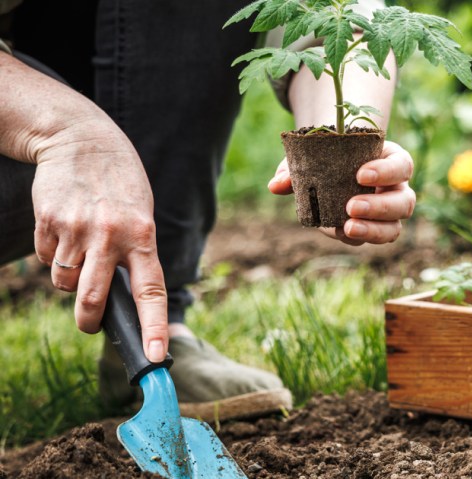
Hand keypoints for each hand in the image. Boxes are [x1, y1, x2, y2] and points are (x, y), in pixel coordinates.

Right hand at [30, 120, 168, 362]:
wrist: (82, 139)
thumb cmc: (120, 185)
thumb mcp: (141, 215)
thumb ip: (134, 254)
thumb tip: (122, 301)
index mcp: (143, 235)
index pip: (151, 291)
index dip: (154, 327)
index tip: (156, 357)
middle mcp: (111, 235)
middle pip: (93, 299)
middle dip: (89, 321)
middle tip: (90, 325)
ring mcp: (77, 229)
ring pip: (65, 283)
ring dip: (69, 281)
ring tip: (80, 253)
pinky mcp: (48, 222)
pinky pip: (46, 259)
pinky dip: (52, 255)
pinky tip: (63, 229)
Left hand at [268, 140, 415, 244]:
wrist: (332, 166)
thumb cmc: (330, 154)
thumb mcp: (314, 153)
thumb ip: (295, 167)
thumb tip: (276, 185)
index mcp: (392, 161)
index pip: (402, 166)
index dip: (386, 172)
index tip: (360, 175)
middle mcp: (397, 189)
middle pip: (404, 202)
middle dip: (380, 207)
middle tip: (351, 206)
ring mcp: (389, 213)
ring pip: (394, 228)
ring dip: (373, 230)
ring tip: (347, 227)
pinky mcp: (375, 230)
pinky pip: (372, 239)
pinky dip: (355, 238)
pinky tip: (337, 231)